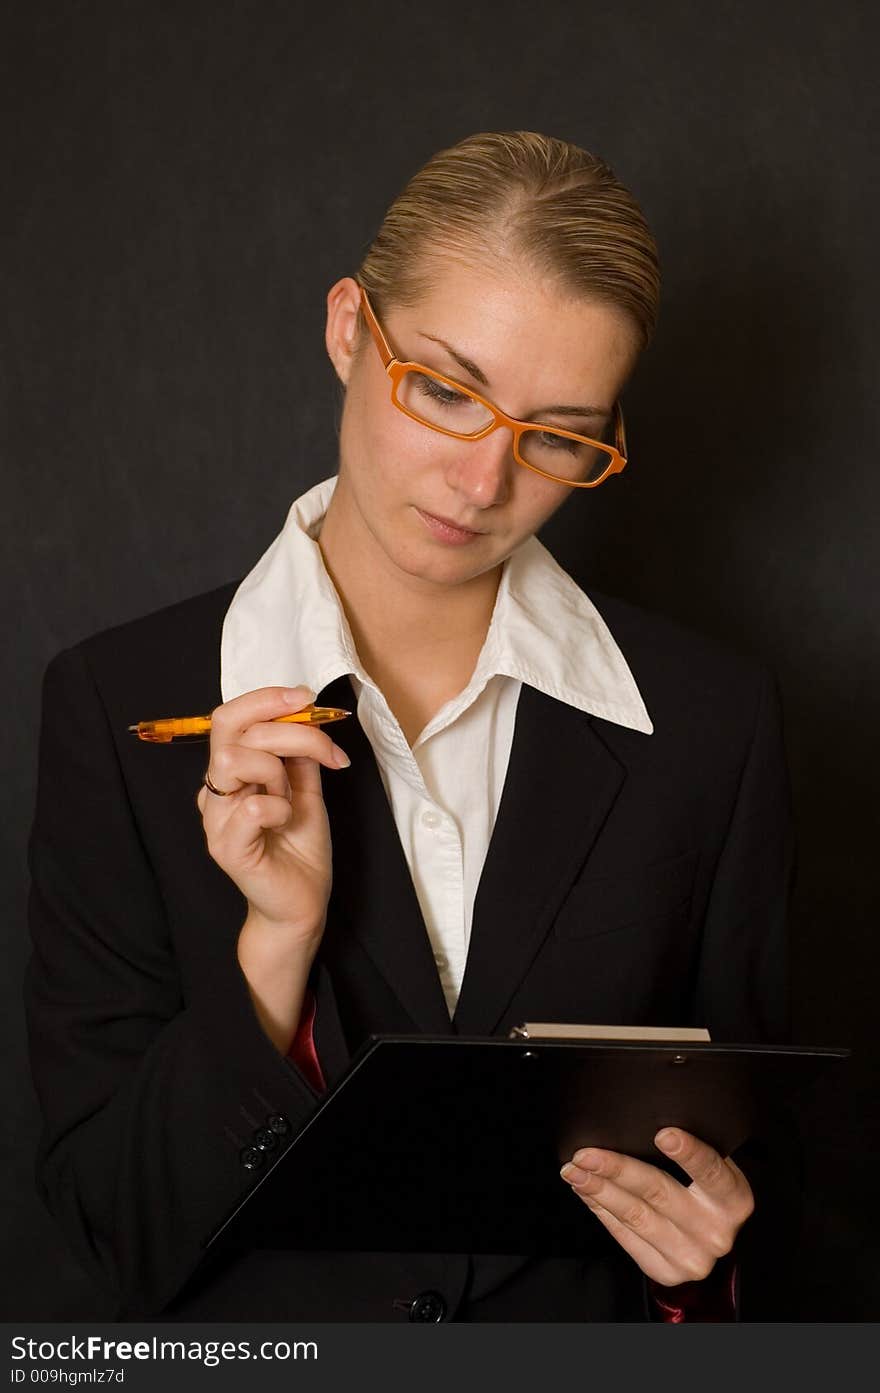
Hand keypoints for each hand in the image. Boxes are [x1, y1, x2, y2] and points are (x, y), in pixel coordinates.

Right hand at [195, 684, 350, 949]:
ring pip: (235, 760)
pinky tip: (286, 821)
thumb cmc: (299, 848)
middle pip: (229, 729)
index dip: (266, 699)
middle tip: (323, 754)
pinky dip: (278, 806)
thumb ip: (298, 753)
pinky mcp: (226, 847)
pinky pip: (250, 807)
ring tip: (292, 799)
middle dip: (286, 730)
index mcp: (230, 773)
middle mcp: (215, 791)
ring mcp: (215, 819)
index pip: (230, 717)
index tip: (306, 697)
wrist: (303, 903)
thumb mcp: (306, 788)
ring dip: (278, 771)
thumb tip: (304, 712)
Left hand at [560, 1128, 753, 1284]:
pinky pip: (625, 1236)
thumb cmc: (707, 1190)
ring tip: (573, 1171)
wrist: (713, 1238)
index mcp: (734, 1200)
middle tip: (585, 1154)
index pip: (711, 1171)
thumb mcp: (714, 1168)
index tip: (663, 1134)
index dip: (688, 1153)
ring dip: (598, 1191)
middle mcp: (716, 1232)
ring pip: (635, 1216)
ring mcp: (691, 1257)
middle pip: (658, 1192)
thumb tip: (643, 1120)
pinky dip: (602, 1210)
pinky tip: (586, 1192)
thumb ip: (692, 1150)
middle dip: (616, 1169)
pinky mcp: (667, 1271)